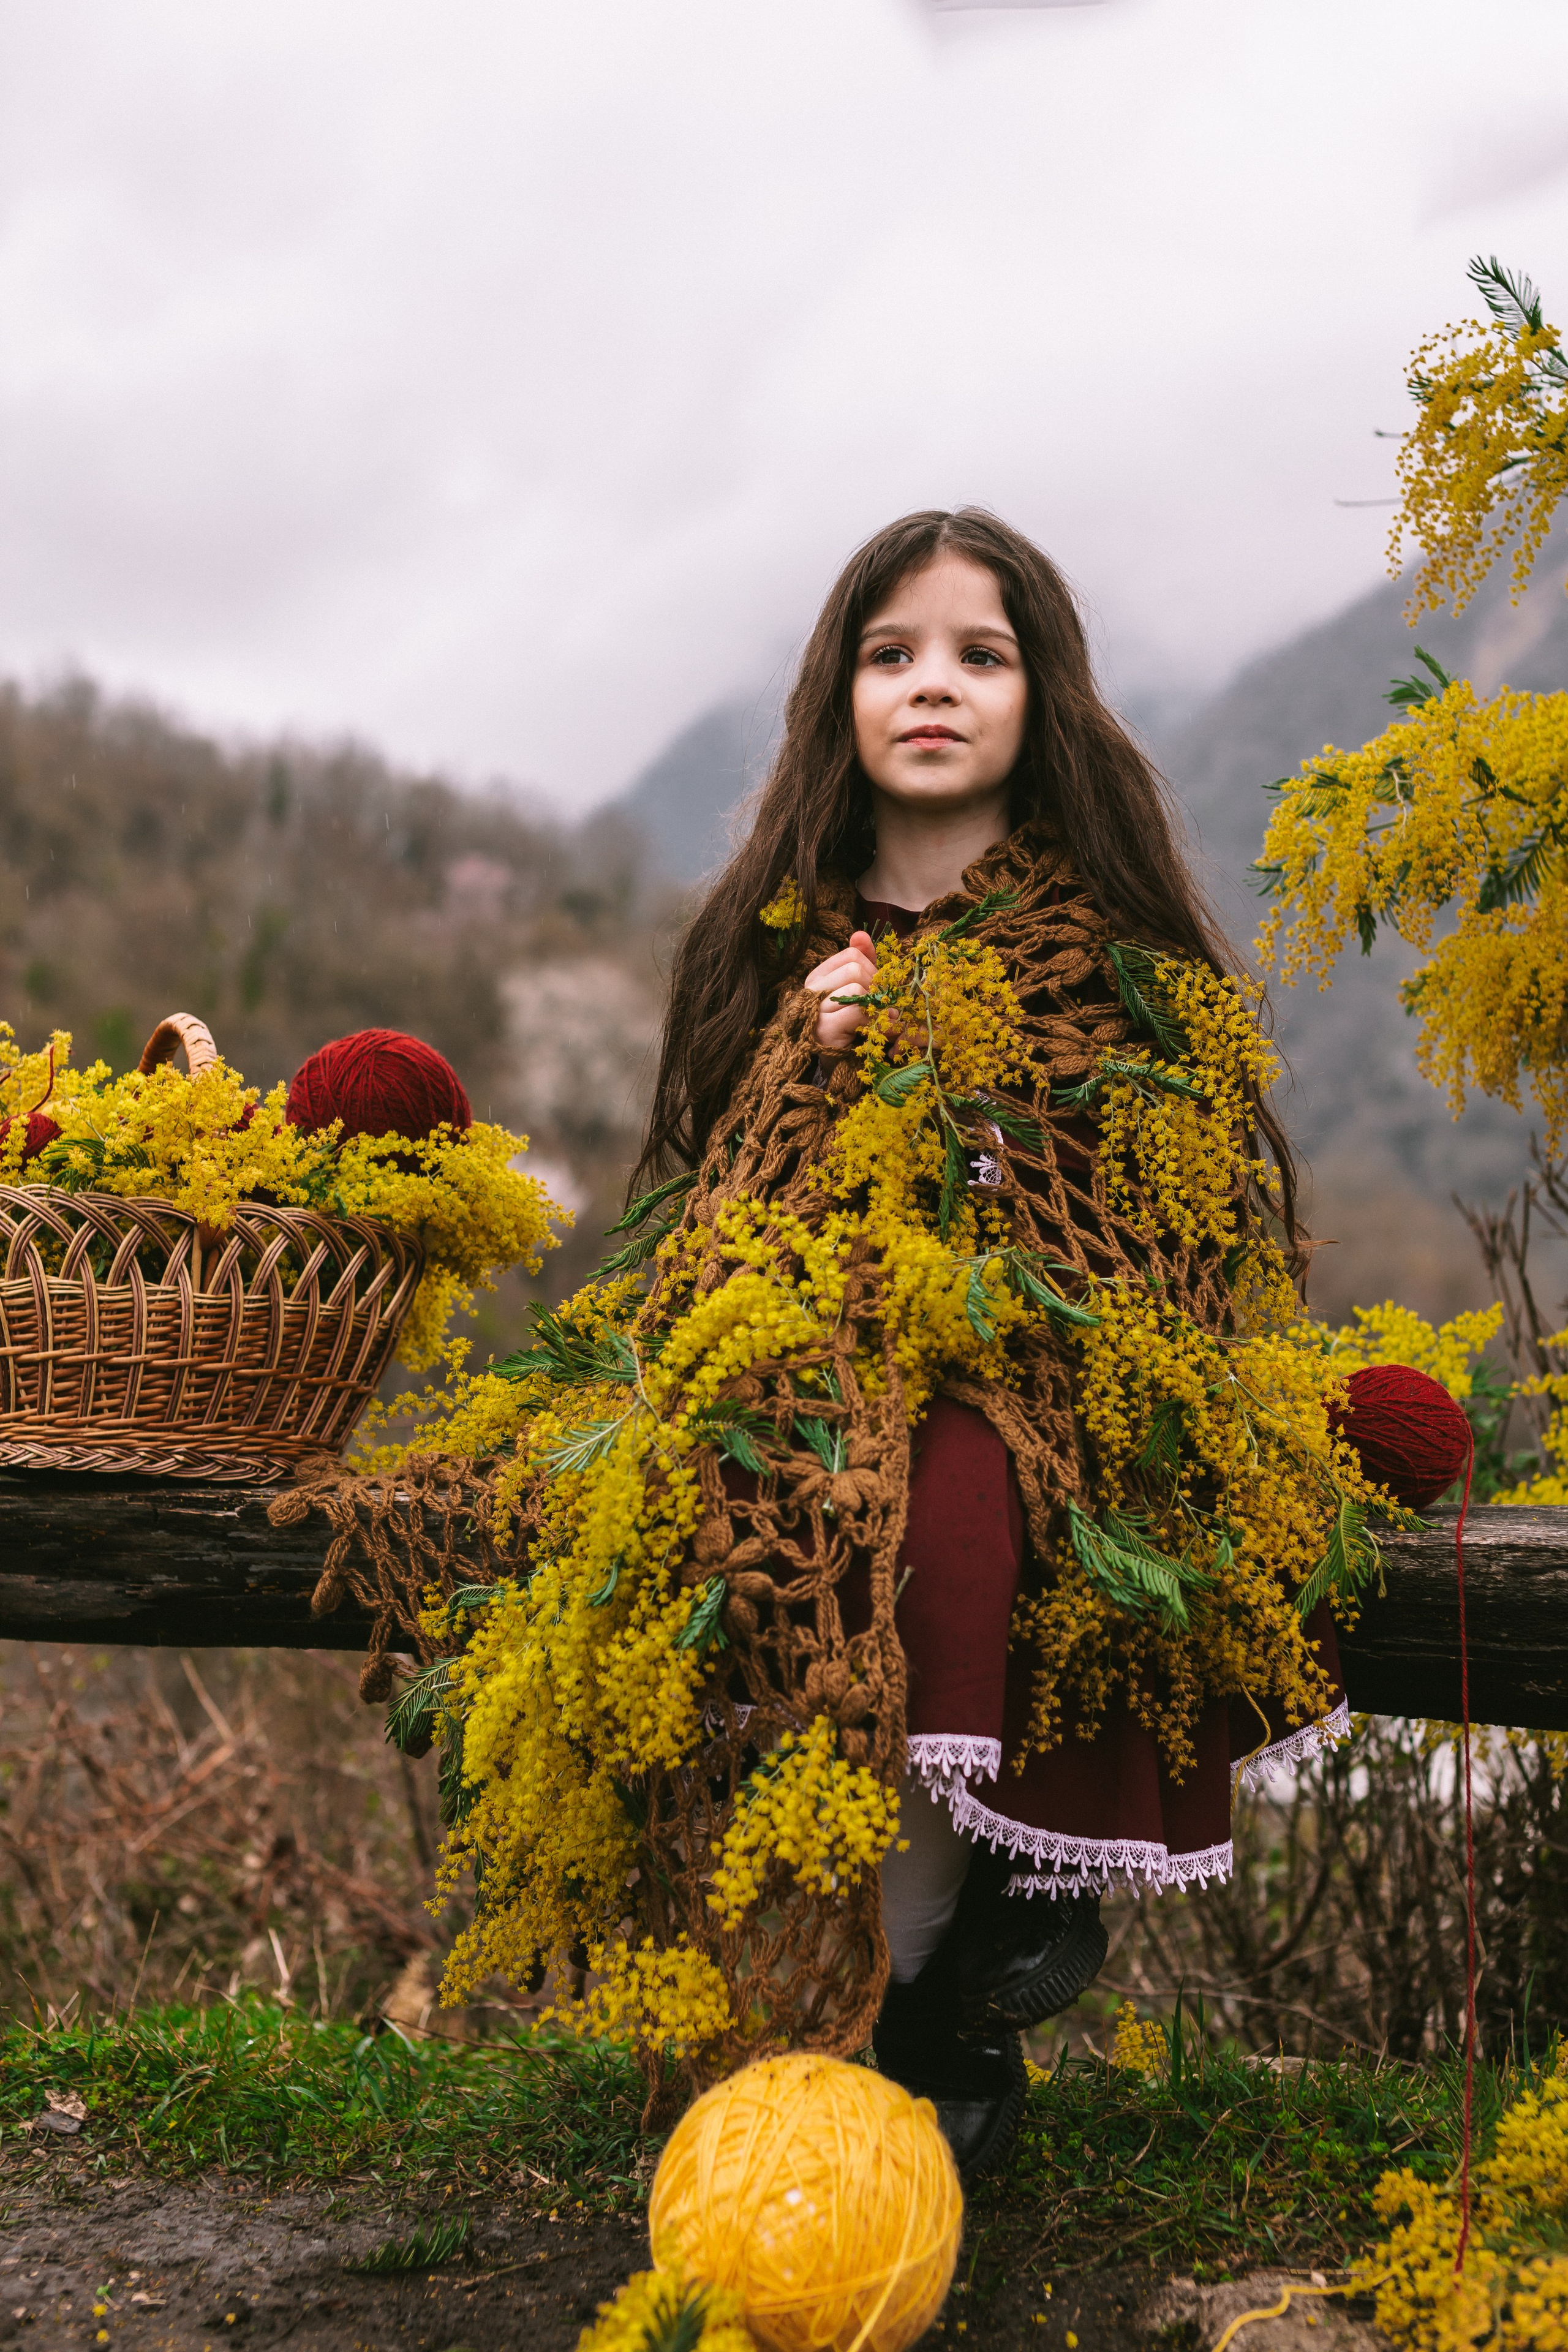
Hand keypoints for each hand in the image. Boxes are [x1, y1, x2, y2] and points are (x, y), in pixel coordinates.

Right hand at [805, 930, 877, 1052]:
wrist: (839, 1067)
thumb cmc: (851, 1027)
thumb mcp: (857, 992)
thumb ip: (862, 963)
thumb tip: (860, 934)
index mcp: (819, 976)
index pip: (851, 955)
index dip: (872, 969)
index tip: (876, 989)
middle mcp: (811, 989)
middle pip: (854, 969)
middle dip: (875, 988)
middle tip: (881, 1007)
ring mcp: (814, 1010)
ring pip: (856, 989)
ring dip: (876, 1005)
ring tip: (881, 1019)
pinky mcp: (824, 1030)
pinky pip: (856, 1011)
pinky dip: (875, 1019)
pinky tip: (881, 1030)